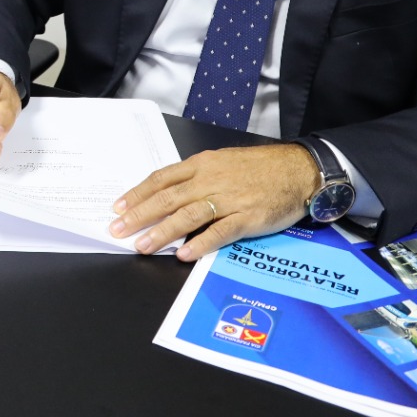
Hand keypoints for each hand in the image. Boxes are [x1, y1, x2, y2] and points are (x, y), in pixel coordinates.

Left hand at [107, 143, 319, 261]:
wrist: (298, 170)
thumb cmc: (260, 168)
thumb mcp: (222, 162)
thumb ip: (196, 176)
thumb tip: (168, 194)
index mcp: (201, 165)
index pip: (161, 179)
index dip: (137, 193)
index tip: (118, 207)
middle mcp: (210, 180)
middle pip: (167, 198)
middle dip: (139, 215)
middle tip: (118, 230)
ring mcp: (228, 199)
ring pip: (188, 216)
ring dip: (162, 232)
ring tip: (143, 245)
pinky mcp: (247, 218)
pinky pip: (219, 232)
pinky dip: (200, 244)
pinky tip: (184, 254)